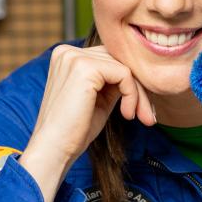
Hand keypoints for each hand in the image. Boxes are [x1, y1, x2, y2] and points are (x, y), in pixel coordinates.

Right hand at [18, 44, 155, 201]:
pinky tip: (126, 114)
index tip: (140, 109)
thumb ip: (113, 81)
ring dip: (138, 95)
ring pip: (124, 67)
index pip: (110, 58)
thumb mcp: (98, 98)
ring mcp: (74, 57)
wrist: (54, 149)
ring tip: (137, 117)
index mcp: (67, 56)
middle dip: (138, 88)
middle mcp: (68, 51)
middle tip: (147, 116)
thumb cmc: (75, 130)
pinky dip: (132, 95)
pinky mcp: (85, 68)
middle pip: (118, 59)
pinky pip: (124, 74)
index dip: (129, 82)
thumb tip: (140, 73)